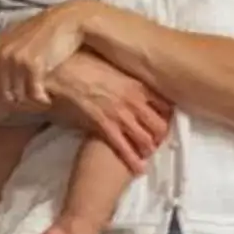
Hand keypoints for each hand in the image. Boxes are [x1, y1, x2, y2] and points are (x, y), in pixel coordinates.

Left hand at [0, 2, 90, 110]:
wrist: (67, 21)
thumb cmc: (42, 30)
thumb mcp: (13, 35)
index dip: (7, 100)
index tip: (21, 100)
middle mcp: (1, 56)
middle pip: (4, 96)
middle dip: (19, 104)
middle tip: (33, 104)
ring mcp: (16, 60)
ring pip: (19, 97)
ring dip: (31, 104)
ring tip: (41, 101)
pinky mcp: (33, 65)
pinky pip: (34, 94)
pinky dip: (42, 100)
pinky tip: (49, 99)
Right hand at [44, 52, 171, 171]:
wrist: (66, 72)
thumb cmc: (85, 65)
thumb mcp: (114, 67)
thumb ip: (127, 79)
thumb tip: (130, 84)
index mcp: (138, 85)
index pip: (164, 104)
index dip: (167, 116)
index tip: (165, 121)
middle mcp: (135, 102)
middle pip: (160, 125)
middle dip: (161, 137)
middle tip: (158, 142)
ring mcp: (121, 116)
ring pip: (146, 139)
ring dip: (149, 149)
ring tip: (148, 155)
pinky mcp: (106, 127)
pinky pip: (124, 148)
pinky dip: (133, 160)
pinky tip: (138, 169)